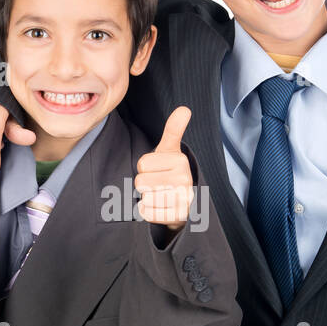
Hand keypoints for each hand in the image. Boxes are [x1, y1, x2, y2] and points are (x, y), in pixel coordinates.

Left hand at [134, 107, 194, 231]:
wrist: (185, 204)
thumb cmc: (171, 174)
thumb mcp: (171, 151)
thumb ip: (173, 130)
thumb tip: (184, 109)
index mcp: (180, 161)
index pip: (142, 164)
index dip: (145, 169)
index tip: (158, 171)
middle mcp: (184, 179)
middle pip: (141, 181)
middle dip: (145, 185)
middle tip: (158, 185)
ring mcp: (182, 199)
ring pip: (144, 197)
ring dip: (147, 199)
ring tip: (160, 196)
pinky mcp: (177, 216)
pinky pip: (147, 212)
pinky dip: (148, 212)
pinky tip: (160, 208)